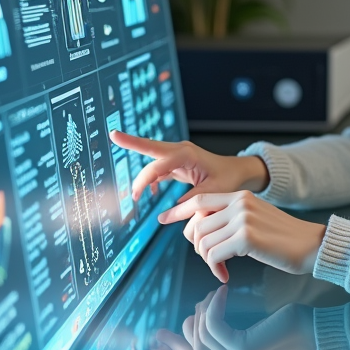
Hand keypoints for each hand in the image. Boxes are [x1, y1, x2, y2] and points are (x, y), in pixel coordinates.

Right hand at [109, 131, 268, 203]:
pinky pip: (158, 170)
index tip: (136, 194)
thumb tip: (167, 215)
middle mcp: (180, 151)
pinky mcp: (176, 163)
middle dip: (131, 141)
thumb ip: (191, 202)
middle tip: (113, 134)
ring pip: (152, 161)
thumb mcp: (213, 193)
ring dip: (142, 176)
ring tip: (135, 196)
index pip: (160, 164)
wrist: (237, 171)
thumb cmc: (228, 179)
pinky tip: (150, 193)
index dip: (145, 178)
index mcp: (188, 154)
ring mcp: (177, 155)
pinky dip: (151, 180)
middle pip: (150, 147)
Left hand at [160, 191, 326, 282]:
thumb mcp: (255, 220)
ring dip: (207, 261)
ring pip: (203, 242)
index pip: (199, 199)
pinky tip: (226, 275)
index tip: (162, 218)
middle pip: (197, 226)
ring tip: (222, 269)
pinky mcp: (247, 237)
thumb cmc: (284, 240)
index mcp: (240, 196)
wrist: (312, 246)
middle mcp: (240, 203)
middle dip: (198, 248)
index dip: (179, 210)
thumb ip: (231, 219)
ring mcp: (243, 219)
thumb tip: (202, 231)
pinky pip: (214, 255)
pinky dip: (215, 269)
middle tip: (212, 262)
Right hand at [176, 286, 315, 349]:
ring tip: (215, 295)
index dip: (182, 344)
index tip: (179, 324)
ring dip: (205, 311)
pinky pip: (215, 326)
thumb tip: (194, 320)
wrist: (308, 328)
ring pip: (203, 336)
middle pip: (196, 349)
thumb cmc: (280, 325)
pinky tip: (222, 292)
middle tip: (204, 301)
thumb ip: (223, 336)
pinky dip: (214, 306)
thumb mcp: (246, 333)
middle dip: (193, 323)